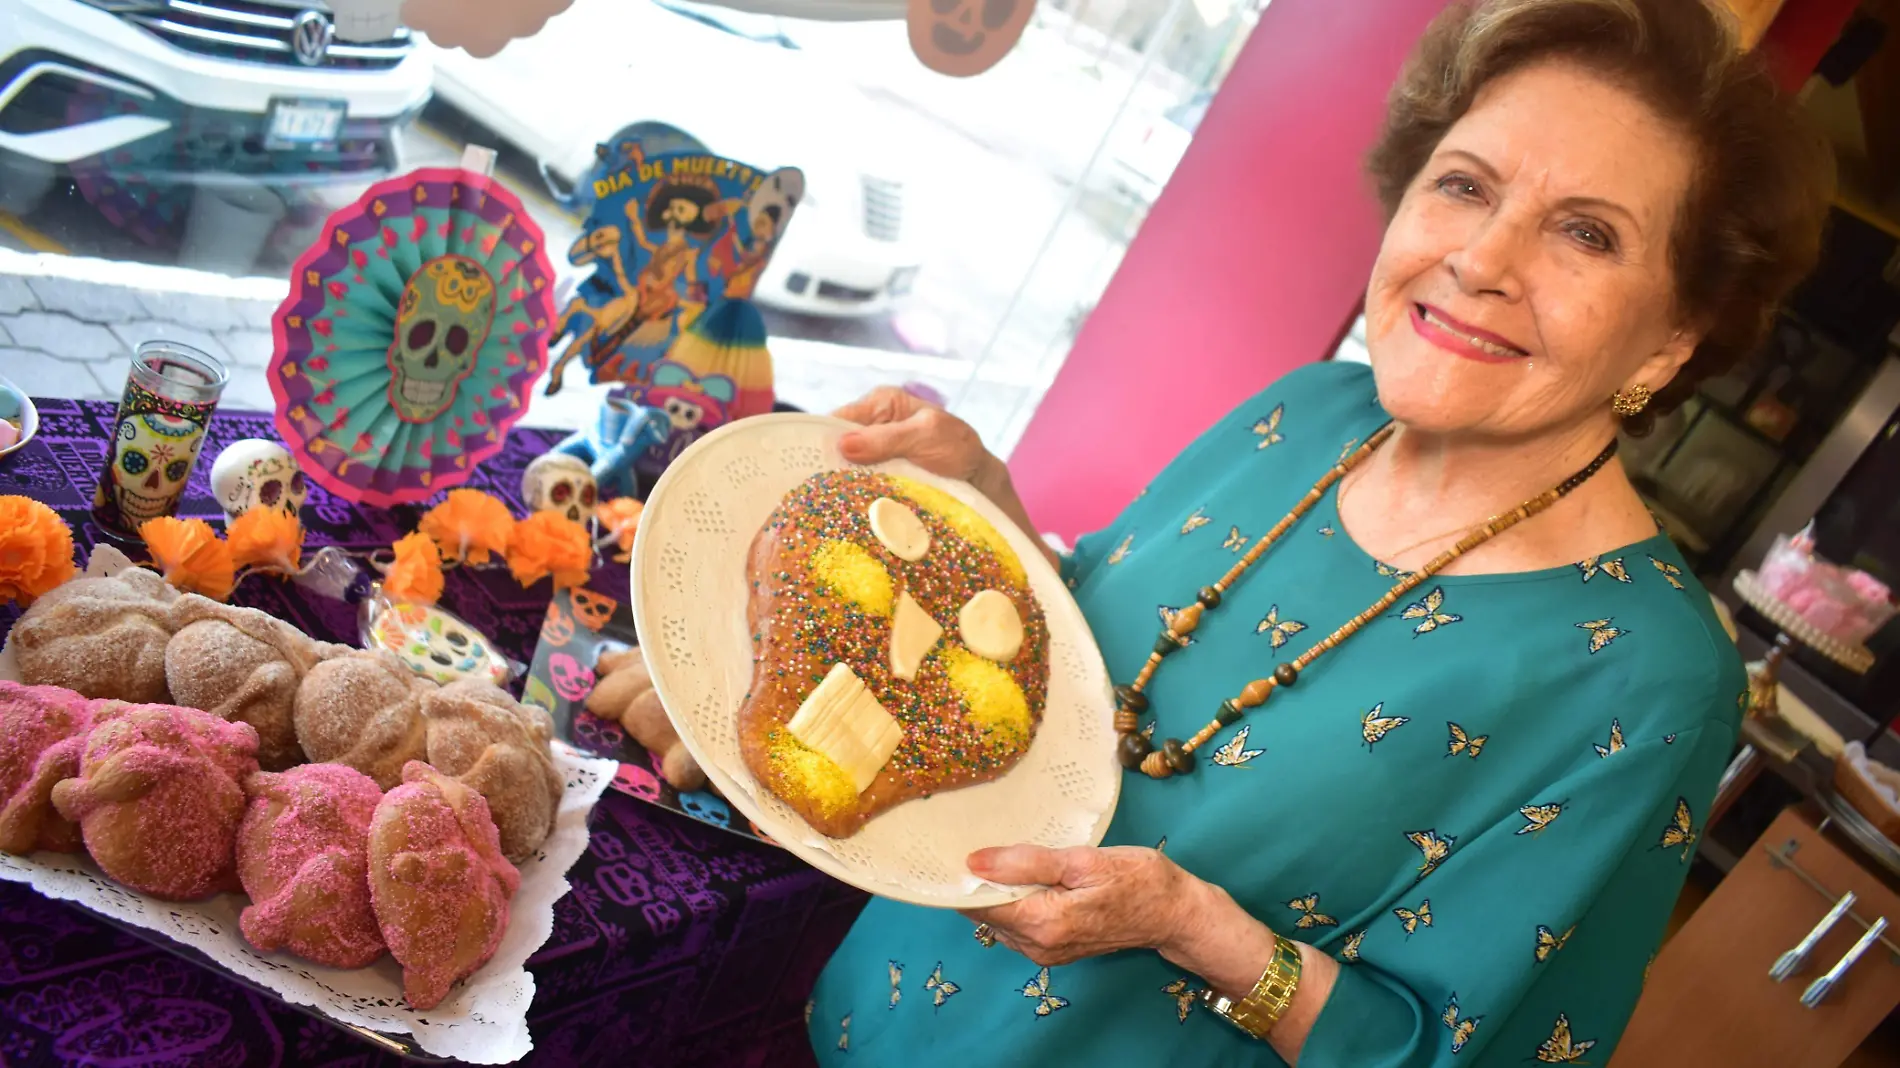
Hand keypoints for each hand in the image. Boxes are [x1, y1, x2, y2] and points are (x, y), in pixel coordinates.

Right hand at [831, 388, 1004, 498]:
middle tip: (817, 489)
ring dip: (842, 485)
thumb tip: (844, 444)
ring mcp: (874, 454)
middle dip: (829, 465)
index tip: (808, 465)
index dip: (821, 440)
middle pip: (837, 445)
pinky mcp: (879, 477)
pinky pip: (859, 484)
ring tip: (830, 502)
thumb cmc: (958, 448)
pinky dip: (855, 495)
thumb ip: (888, 439)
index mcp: (882, 404)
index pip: (838, 419)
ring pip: (845, 468)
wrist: (979, 479)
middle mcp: (873, 426)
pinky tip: (848, 509)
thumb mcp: (927, 436)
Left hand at [959, 845, 1201, 966]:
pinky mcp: (1054, 950)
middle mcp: (1037, 946)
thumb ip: (1026, 862)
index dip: (962, 878)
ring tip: (1001, 855)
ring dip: (997, 892)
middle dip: (978, 882)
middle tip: (975, 841)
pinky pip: (1018, 925)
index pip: (978, 904)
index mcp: (1041, 923)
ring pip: (1000, 920)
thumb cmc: (1136, 880)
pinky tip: (1024, 877)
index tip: (950, 848)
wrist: (1174, 914)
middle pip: (986, 913)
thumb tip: (974, 861)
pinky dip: (1015, 902)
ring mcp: (1045, 953)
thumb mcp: (1082, 861)